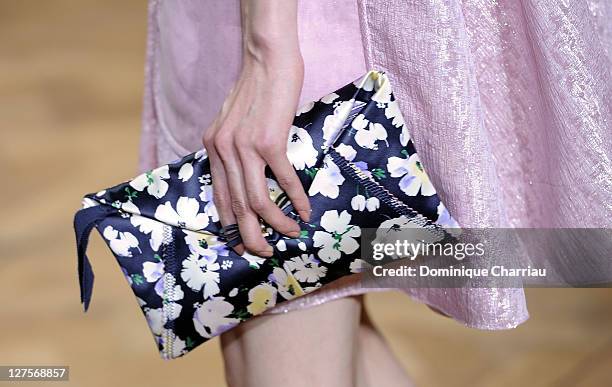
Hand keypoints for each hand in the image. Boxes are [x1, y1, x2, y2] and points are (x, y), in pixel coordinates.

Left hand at [203, 0, 309, 256]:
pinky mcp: (270, 141)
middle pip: (237, 207)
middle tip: (263, 251)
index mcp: (213, 148)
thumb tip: (245, 173)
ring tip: (291, 233)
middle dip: (250, 236)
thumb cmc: (256, 88)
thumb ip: (233, 147)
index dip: (230, 225)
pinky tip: (305, 211)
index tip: (241, 242)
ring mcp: (245, 148)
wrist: (267, 59)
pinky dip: (297, 199)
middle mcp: (224, 151)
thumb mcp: (233, 120)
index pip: (219, 197)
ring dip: (276, 223)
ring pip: (257, 201)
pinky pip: (283, 181)